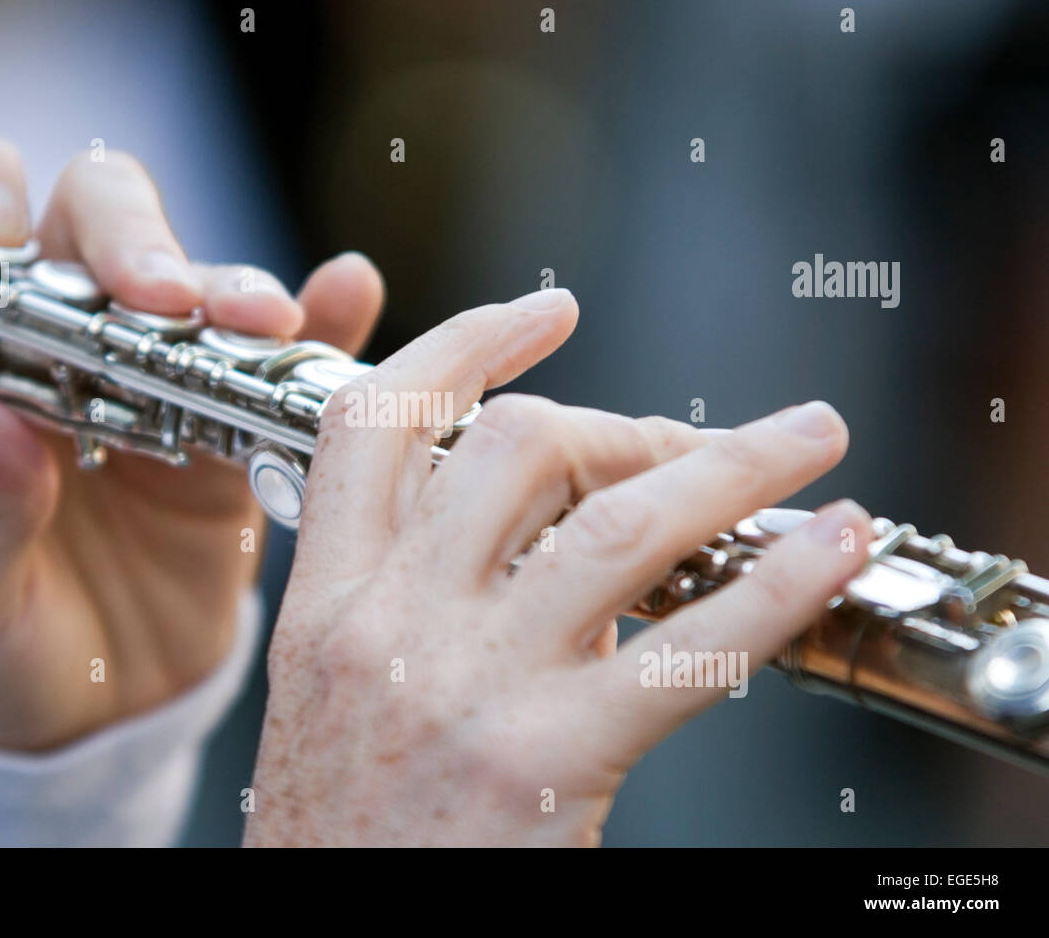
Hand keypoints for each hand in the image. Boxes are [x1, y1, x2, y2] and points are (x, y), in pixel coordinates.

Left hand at [0, 136, 382, 749]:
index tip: (2, 227)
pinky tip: (349, 297)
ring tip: (269, 327)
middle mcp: (66, 352)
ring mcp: (159, 383)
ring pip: (198, 289)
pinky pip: (282, 368)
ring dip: (233, 292)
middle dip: (133, 236)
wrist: (88, 723)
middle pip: (96, 225)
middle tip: (164, 295)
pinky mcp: (234, 433)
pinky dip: (323, 327)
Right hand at [244, 290, 872, 845]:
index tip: (542, 313)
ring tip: (802, 447)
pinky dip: (774, 587)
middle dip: (625, 422)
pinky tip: (826, 557)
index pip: (373, 423)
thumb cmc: (346, 838)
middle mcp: (389, 625)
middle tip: (691, 439)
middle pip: (516, 449)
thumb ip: (400, 596)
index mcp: (324, 603)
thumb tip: (524, 532)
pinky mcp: (551, 761)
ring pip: (615, 524)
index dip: (463, 345)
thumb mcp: (329, 695)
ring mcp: (471, 688)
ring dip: (727, 469)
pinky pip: (689, 647)